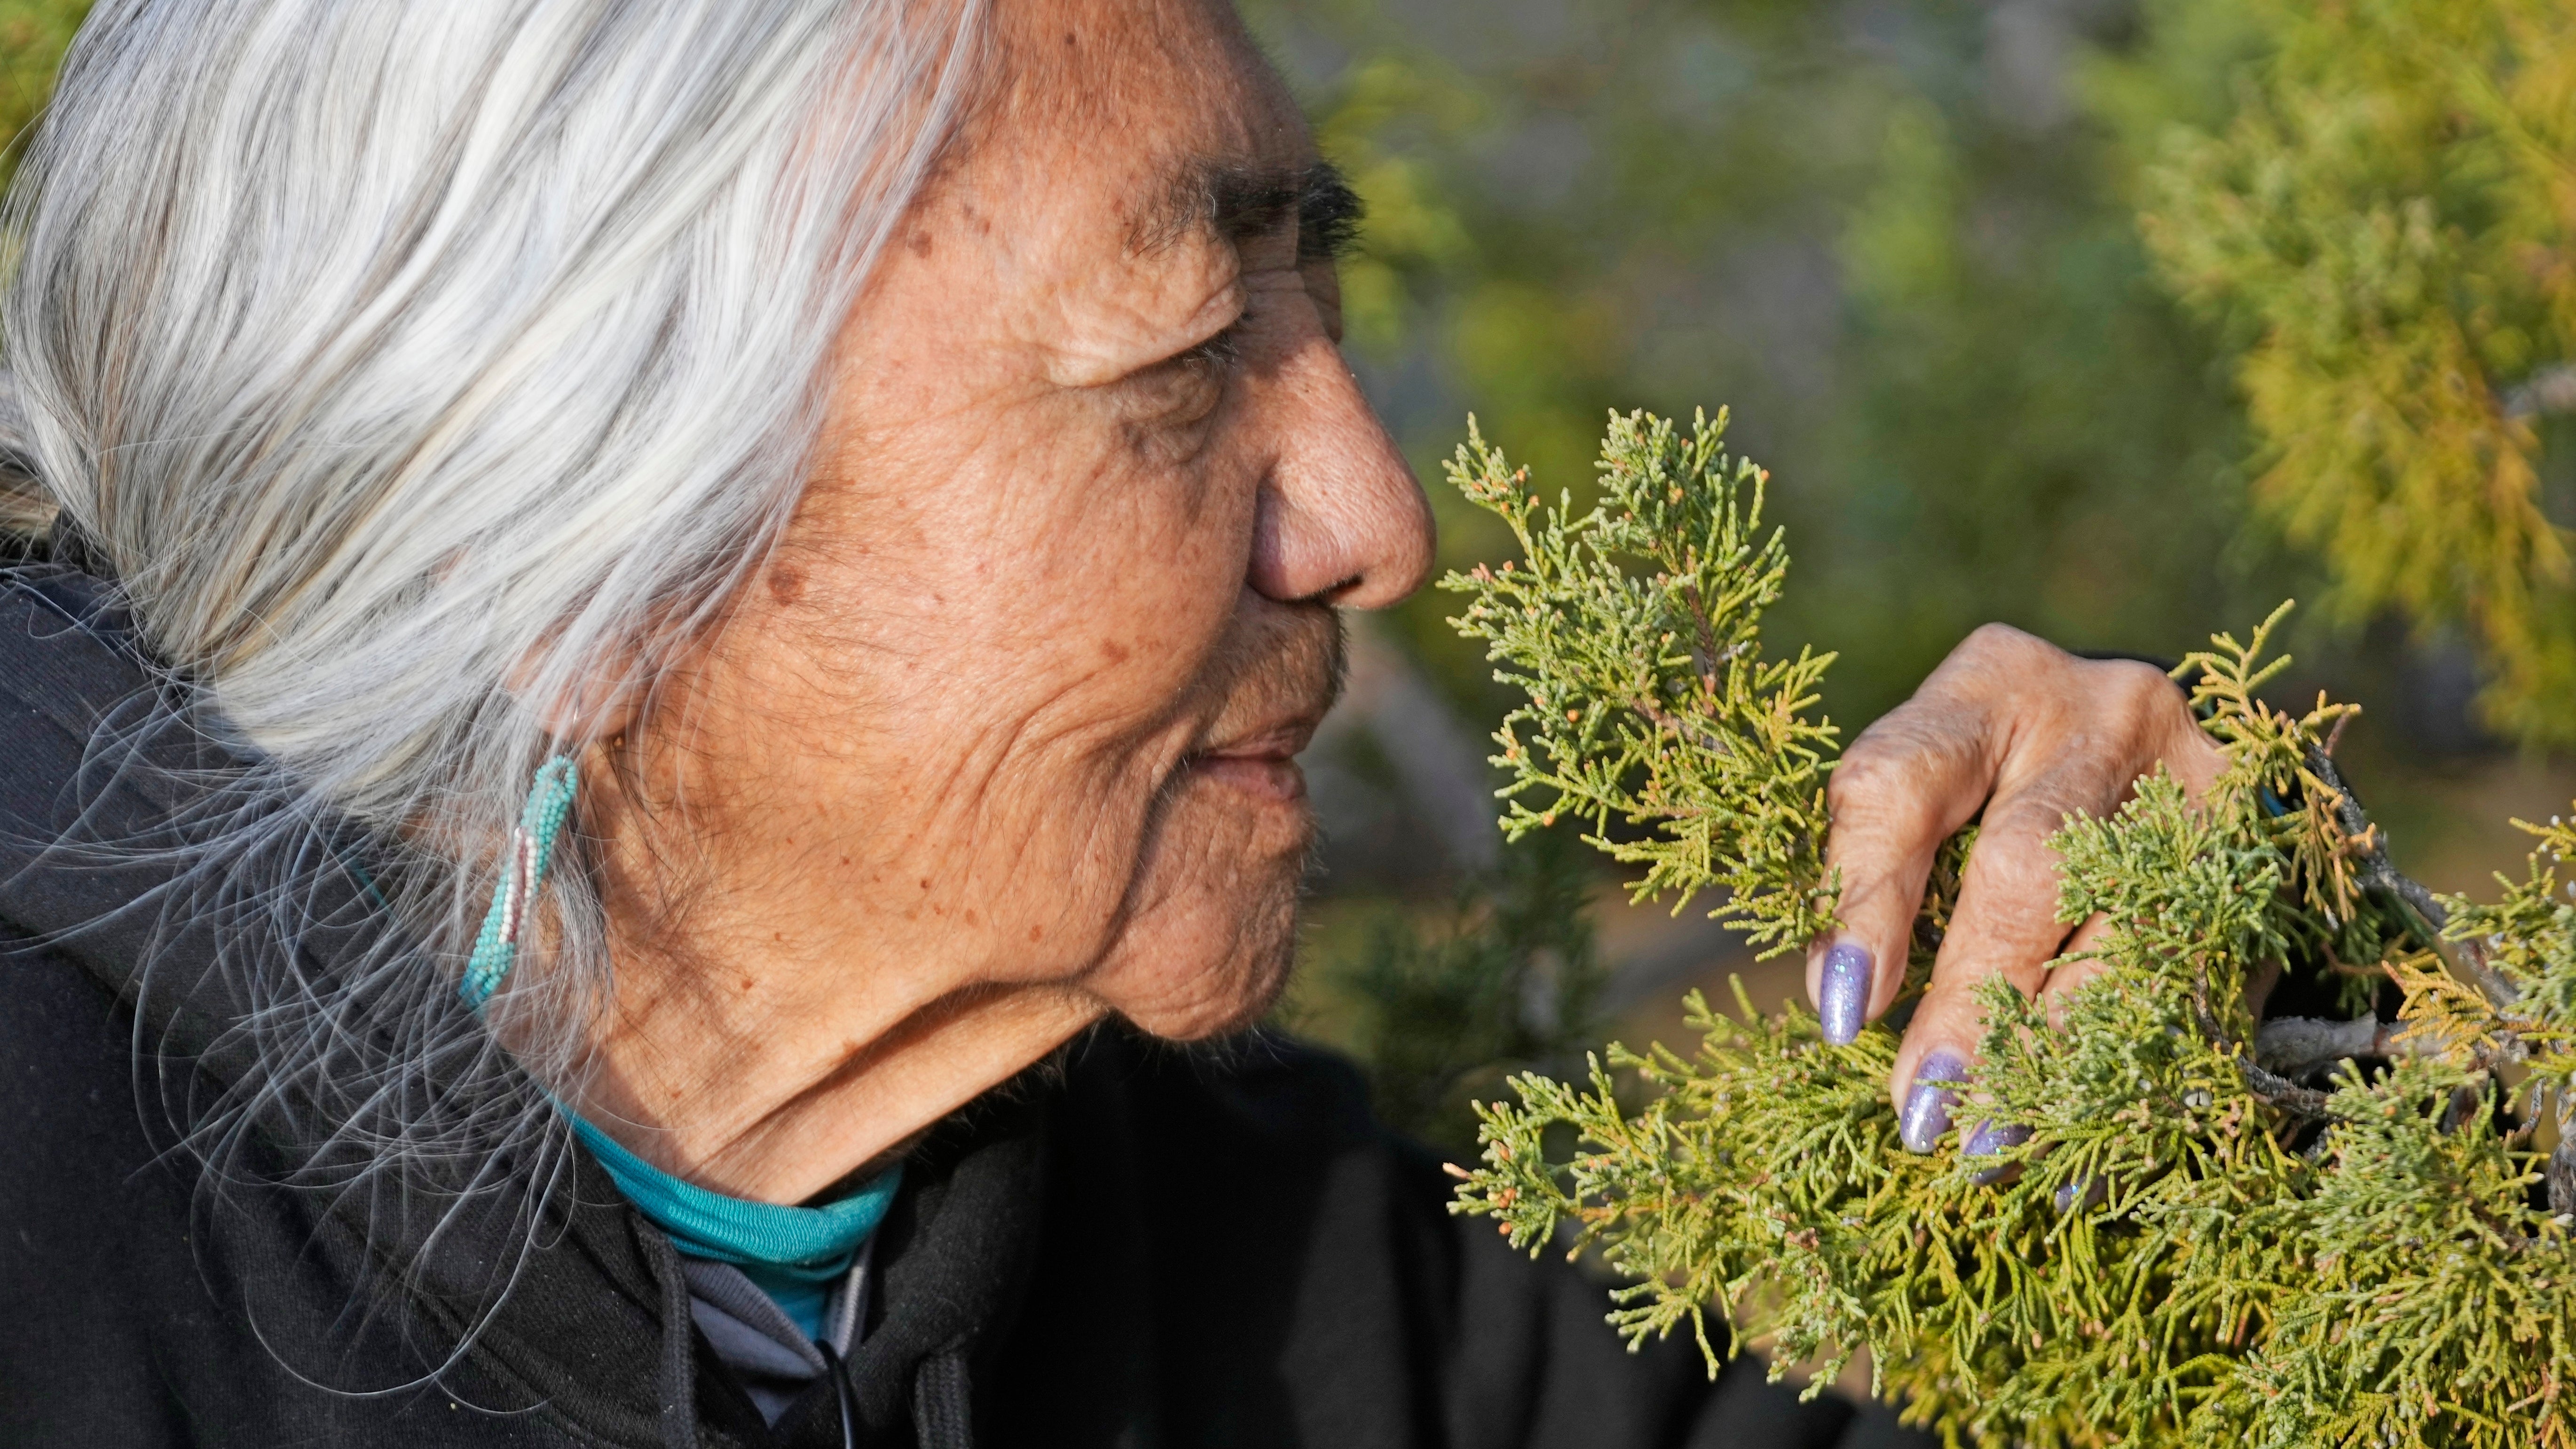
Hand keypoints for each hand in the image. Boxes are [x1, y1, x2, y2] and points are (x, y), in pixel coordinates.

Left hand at [1803, 624, 2223, 1157]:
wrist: (2161, 753)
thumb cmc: (2006, 787)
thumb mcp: (1938, 799)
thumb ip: (1890, 876)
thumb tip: (1845, 1009)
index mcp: (1991, 684)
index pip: (1903, 785)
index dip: (1865, 902)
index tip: (1841, 1013)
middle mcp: (2104, 711)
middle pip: (2029, 866)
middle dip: (1973, 1004)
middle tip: (1923, 1110)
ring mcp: (2202, 774)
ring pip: (2129, 932)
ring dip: (2056, 1058)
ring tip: (1992, 1145)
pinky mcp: (2267, 847)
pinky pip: (2199, 978)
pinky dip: (2136, 1073)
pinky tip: (2086, 1150)